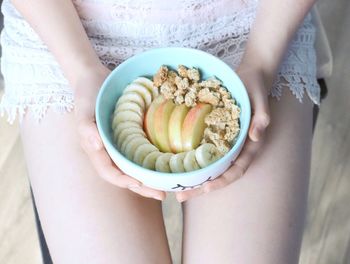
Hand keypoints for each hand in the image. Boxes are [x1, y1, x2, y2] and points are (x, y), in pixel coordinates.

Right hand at [74, 64, 166, 200]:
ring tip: (166, 187)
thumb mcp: (84, 108)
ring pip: (133, 169)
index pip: (109, 172)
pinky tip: (164, 166)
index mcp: (96, 150)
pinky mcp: (127, 138)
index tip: (140, 184)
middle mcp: (107, 152)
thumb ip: (86, 128)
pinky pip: (138, 155)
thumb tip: (96, 147)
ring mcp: (118, 146)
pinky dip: (149, 163)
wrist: (93, 79)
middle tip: (162, 195)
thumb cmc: (87, 94)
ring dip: (148, 180)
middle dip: (142, 188)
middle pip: (124, 176)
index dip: (124, 181)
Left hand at [175, 64, 270, 202]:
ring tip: (175, 189)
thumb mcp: (260, 99)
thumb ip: (261, 118)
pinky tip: (178, 167)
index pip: (237, 170)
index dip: (222, 180)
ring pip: (212, 168)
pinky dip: (194, 163)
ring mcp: (227, 144)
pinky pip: (206, 154)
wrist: (250, 76)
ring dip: (195, 180)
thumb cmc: (255, 87)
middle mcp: (238, 149)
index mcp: (250, 145)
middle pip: (220, 174)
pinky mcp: (217, 137)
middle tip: (179, 196)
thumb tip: (257, 137)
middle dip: (201, 188)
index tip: (206, 188)